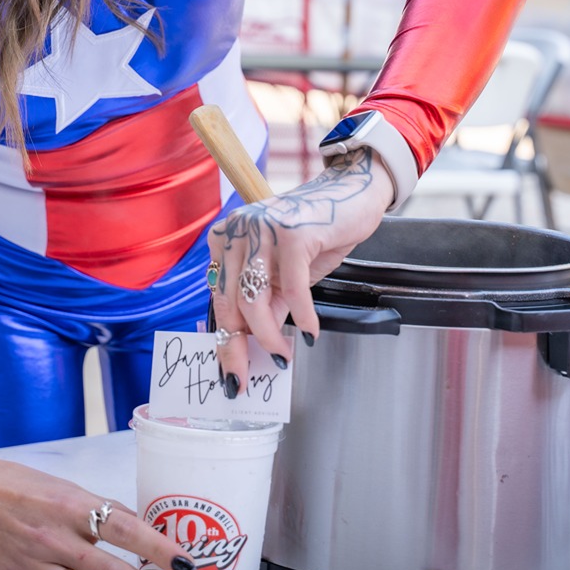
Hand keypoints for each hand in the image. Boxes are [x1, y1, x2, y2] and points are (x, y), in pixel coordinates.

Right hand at [0, 445, 200, 569]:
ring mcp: (33, 563)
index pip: (126, 528)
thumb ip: (97, 509)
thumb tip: (140, 526)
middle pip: (111, 568)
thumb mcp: (61, 488)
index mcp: (72, 506)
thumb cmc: (13, 486)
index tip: (187, 564)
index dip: (158, 547)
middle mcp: (56, 536)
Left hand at [208, 148, 392, 387]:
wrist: (350, 196)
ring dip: (271, 335)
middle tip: (257, 374)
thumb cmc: (315, 236)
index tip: (232, 374)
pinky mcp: (293, 232)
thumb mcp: (283, 275)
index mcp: (226, 239)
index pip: (219, 298)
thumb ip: (266, 305)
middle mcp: (238, 230)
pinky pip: (293, 287)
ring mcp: (263, 229)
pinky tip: (310, 331)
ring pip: (255, 297)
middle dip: (242, 345)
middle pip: (231, 301)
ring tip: (285, 354)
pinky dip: (302, 315)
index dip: (225, 339)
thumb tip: (254, 347)